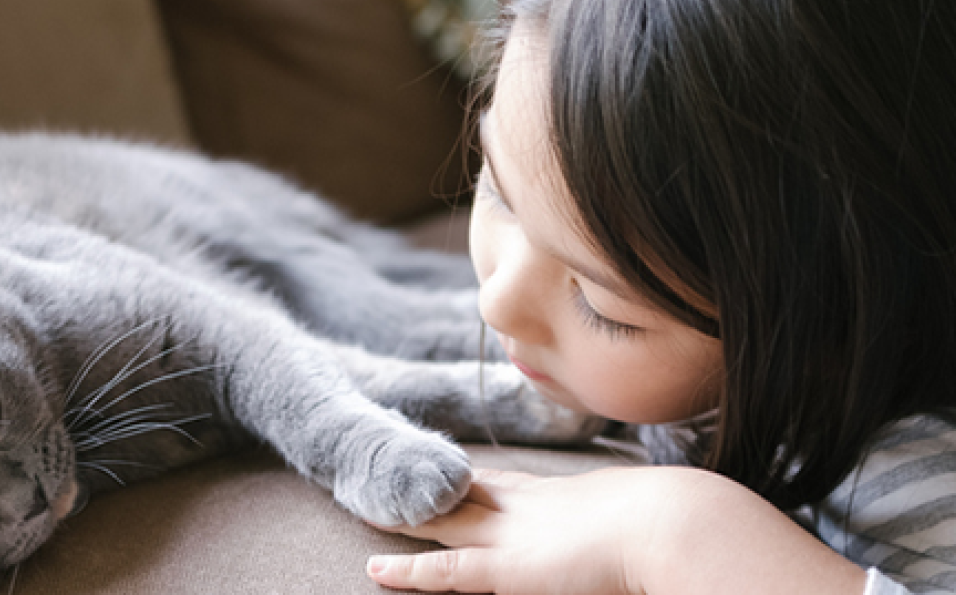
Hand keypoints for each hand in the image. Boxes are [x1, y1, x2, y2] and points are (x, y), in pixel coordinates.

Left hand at [366, 466, 687, 594]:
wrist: (675, 524)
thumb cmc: (676, 523)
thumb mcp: (643, 515)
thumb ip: (622, 522)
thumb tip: (640, 522)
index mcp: (557, 496)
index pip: (500, 483)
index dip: (468, 478)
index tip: (444, 469)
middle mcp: (526, 509)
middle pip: (462, 493)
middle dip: (424, 486)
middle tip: (387, 473)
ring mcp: (512, 537)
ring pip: (442, 523)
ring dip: (403, 517)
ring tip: (365, 508)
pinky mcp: (506, 570)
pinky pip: (446, 572)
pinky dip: (410, 571)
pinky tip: (376, 567)